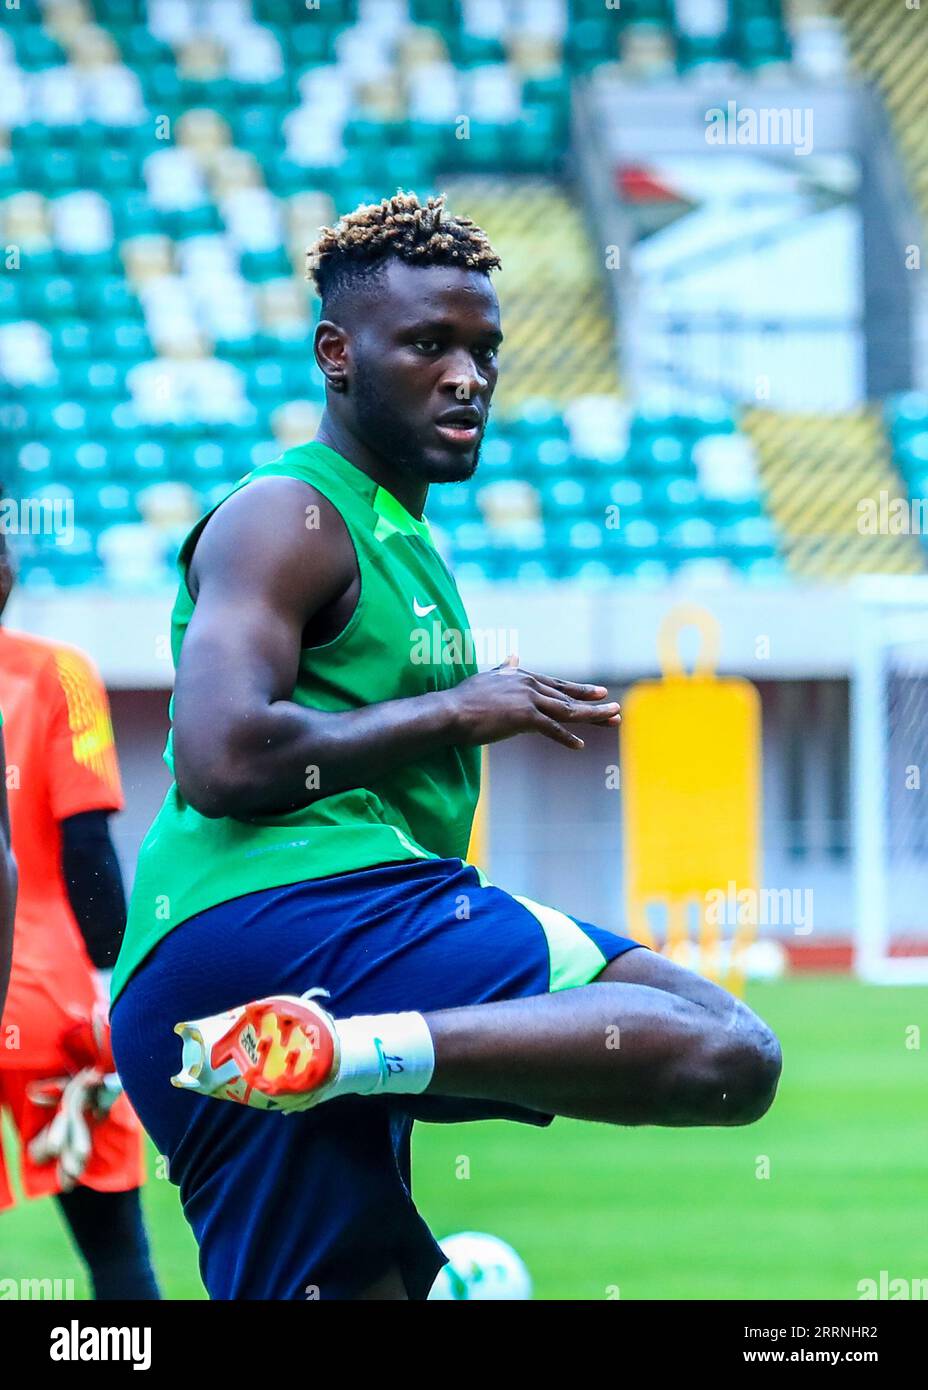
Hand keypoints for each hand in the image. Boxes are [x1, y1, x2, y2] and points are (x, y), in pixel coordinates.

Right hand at [445, 653, 620, 750]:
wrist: (450, 711)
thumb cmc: (464, 698)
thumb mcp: (488, 678)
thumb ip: (504, 670)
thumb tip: (513, 657)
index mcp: (523, 677)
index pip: (558, 685)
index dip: (579, 690)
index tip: (599, 692)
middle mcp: (530, 685)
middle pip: (568, 697)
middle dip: (594, 704)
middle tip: (616, 709)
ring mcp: (528, 700)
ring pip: (568, 710)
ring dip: (593, 716)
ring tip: (613, 719)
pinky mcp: (524, 717)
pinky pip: (551, 729)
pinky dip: (566, 738)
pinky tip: (580, 745)